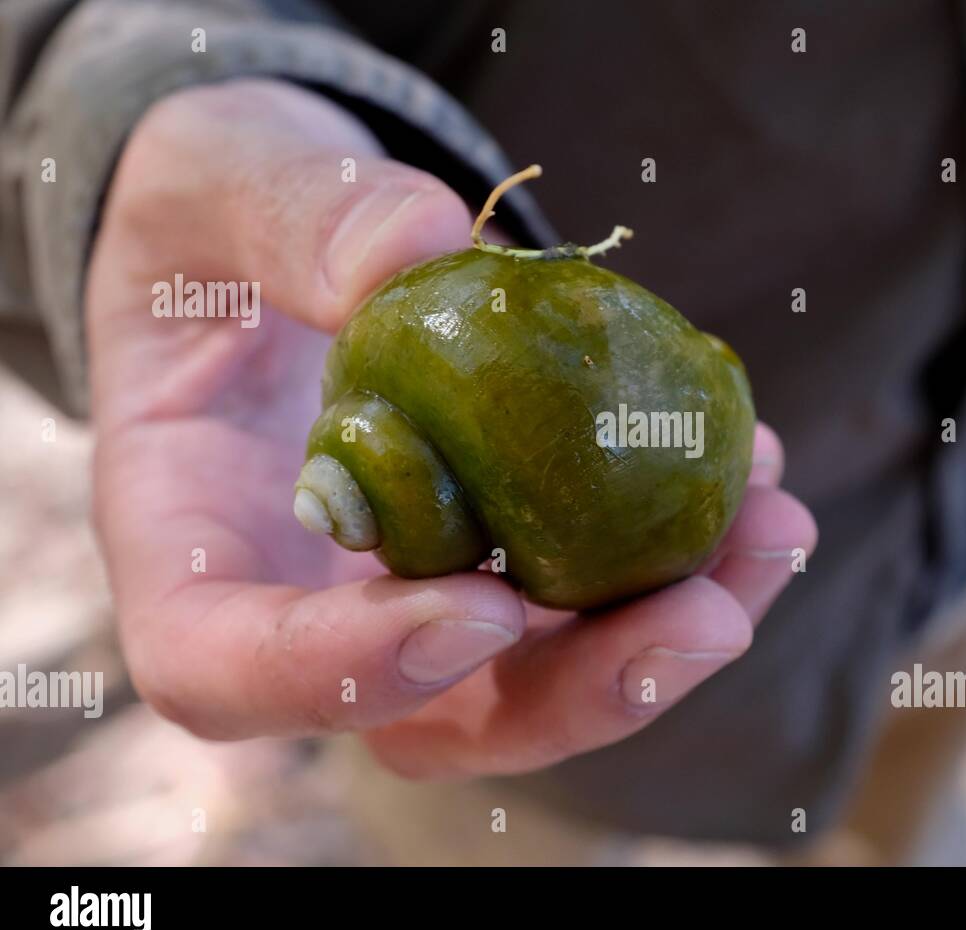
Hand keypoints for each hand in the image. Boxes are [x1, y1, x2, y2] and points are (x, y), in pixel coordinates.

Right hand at [86, 79, 816, 776]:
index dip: (347, 675)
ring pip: (537, 680)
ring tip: (774, 528)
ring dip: (667, 634)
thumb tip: (414, 252)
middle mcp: (305, 603)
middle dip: (580, 687)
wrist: (284, 227)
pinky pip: (592, 601)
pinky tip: (759, 478)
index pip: (228, 668)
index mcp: (189, 541)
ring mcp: (411, 594)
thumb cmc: (218, 209)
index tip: (482, 604)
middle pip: (431, 719)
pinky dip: (682, 560)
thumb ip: (293, 213)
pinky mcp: (499, 557)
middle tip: (708, 615)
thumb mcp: (222, 172)